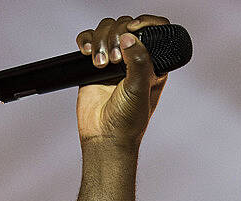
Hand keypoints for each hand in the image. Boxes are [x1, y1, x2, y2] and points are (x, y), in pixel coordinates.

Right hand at [74, 14, 170, 148]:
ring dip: (100, 41)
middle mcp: (135, 59)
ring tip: (101, 64)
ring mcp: (114, 60)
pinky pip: (88, 39)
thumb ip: (139, 61)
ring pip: (106, 29)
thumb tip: (129, 38)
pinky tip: (86, 52)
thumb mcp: (139, 89)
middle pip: (125, 25)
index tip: (135, 29)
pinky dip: (86, 40)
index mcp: (153, 64)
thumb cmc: (128, 121)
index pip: (154, 31)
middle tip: (116, 60)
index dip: (146, 23)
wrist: (105, 136)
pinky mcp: (94, 63)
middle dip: (117, 36)